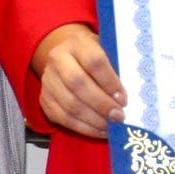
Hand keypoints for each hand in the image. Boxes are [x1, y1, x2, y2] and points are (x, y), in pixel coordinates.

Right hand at [33, 22, 126, 138]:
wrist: (66, 53)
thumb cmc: (94, 54)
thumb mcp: (107, 50)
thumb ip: (117, 67)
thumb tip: (129, 95)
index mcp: (77, 43)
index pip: (94, 61)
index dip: (110, 82)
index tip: (124, 99)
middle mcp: (58, 59)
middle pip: (78, 84)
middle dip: (101, 104)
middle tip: (119, 117)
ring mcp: (48, 80)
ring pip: (69, 105)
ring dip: (94, 120)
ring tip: (111, 126)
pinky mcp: (44, 99)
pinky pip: (63, 119)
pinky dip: (84, 128)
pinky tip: (99, 131)